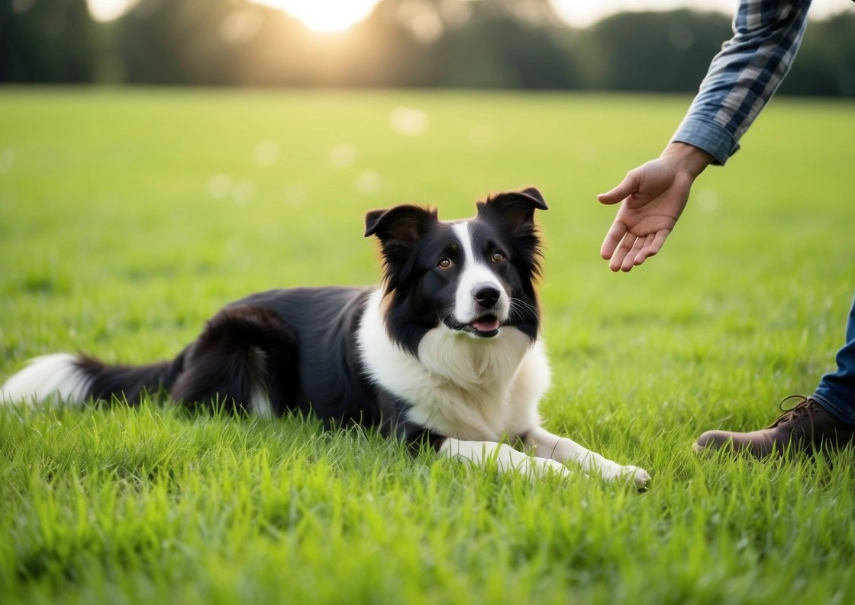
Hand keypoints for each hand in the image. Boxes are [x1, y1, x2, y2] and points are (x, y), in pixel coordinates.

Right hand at [598, 143, 712, 271]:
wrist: (676, 170)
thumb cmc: (653, 172)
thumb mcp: (634, 180)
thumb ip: (619, 192)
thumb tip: (600, 199)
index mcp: (626, 215)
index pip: (615, 234)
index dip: (609, 244)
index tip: (604, 256)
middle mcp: (637, 224)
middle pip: (627, 245)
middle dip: (621, 257)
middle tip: (616, 269)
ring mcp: (651, 227)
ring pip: (641, 247)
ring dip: (636, 256)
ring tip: (631, 265)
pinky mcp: (666, 226)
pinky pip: (658, 240)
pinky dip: (653, 247)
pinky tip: (647, 254)